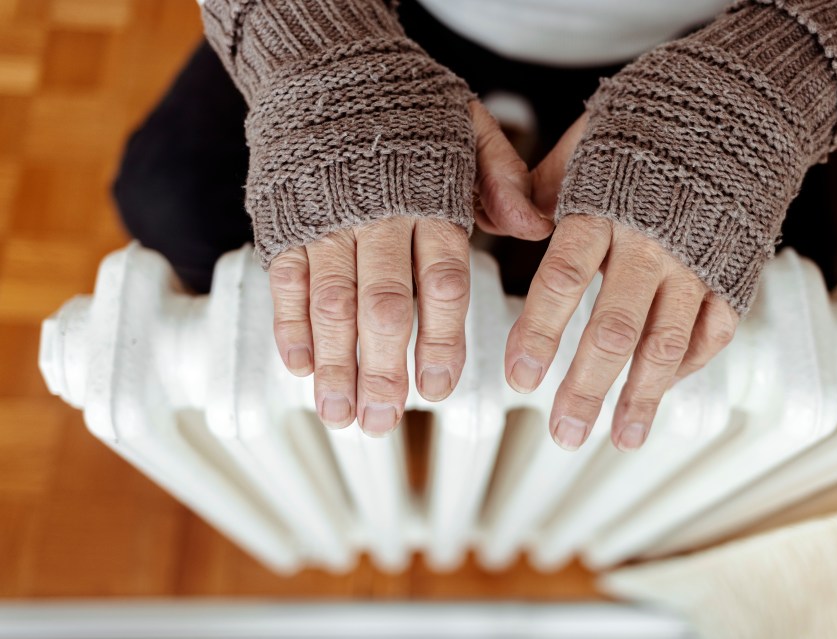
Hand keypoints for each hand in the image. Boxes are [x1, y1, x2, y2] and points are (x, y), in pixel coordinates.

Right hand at [268, 101, 550, 436]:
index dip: (440, 340)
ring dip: (334, 363)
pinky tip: (297, 367)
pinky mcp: (286, 221)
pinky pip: (285, 280)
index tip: (439, 389)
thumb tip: (537, 229)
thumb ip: (501, 180)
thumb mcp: (469, 130)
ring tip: (340, 413)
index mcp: (431, 200)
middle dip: (382, 369)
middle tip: (383, 422)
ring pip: (330, 302)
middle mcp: (378, 216)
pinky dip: (289, 325)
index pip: (442, 283)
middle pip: (382, 305)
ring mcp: (327, 220)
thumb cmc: (409, 109)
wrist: (329, 66)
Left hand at [505, 115, 739, 450]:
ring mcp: (699, 262)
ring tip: (621, 439)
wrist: (752, 99)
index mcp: (605, 207)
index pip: (562, 280)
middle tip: (562, 432)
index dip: (539, 333)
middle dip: (585, 387)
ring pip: (667, 343)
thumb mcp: (593, 137)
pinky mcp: (736, 271)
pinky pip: (715, 331)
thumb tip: (514, 222)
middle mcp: (652, 243)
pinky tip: (663, 393)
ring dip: (641, 397)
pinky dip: (689, 365)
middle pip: (614, 329)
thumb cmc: (659, 117)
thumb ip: (549, 183)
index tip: (519, 378)